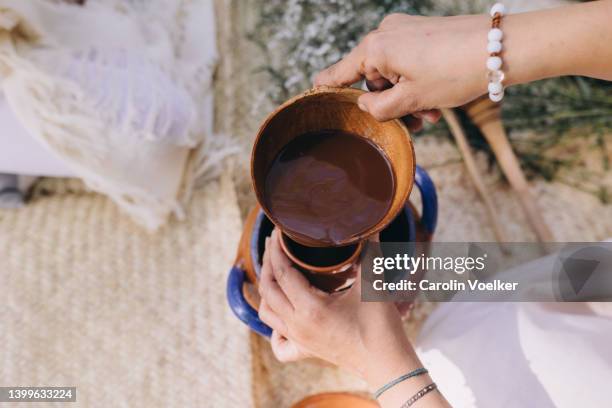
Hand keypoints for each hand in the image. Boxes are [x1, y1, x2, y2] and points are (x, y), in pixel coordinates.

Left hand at [257, 230, 418, 384]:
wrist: (388, 365)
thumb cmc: (381, 326)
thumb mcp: (373, 284)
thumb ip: (370, 251)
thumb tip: (372, 226)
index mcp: (310, 308)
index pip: (282, 272)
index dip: (277, 250)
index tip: (278, 233)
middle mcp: (298, 325)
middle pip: (268, 289)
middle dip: (268, 263)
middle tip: (274, 245)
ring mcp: (299, 340)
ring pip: (267, 312)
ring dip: (267, 290)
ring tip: (276, 271)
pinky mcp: (306, 351)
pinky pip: (279, 343)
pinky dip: (274, 327)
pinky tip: (284, 314)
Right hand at [315, 13, 489, 120]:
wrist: (502, 47)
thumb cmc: (456, 72)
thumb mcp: (411, 100)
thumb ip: (378, 109)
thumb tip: (364, 106)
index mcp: (375, 48)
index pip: (337, 73)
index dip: (328, 91)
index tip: (317, 101)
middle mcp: (385, 33)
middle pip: (370, 79)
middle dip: (389, 104)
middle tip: (414, 122)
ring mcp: (405, 30)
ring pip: (392, 74)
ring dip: (406, 98)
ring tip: (432, 114)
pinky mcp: (422, 32)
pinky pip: (407, 62)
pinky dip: (416, 83)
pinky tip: (436, 101)